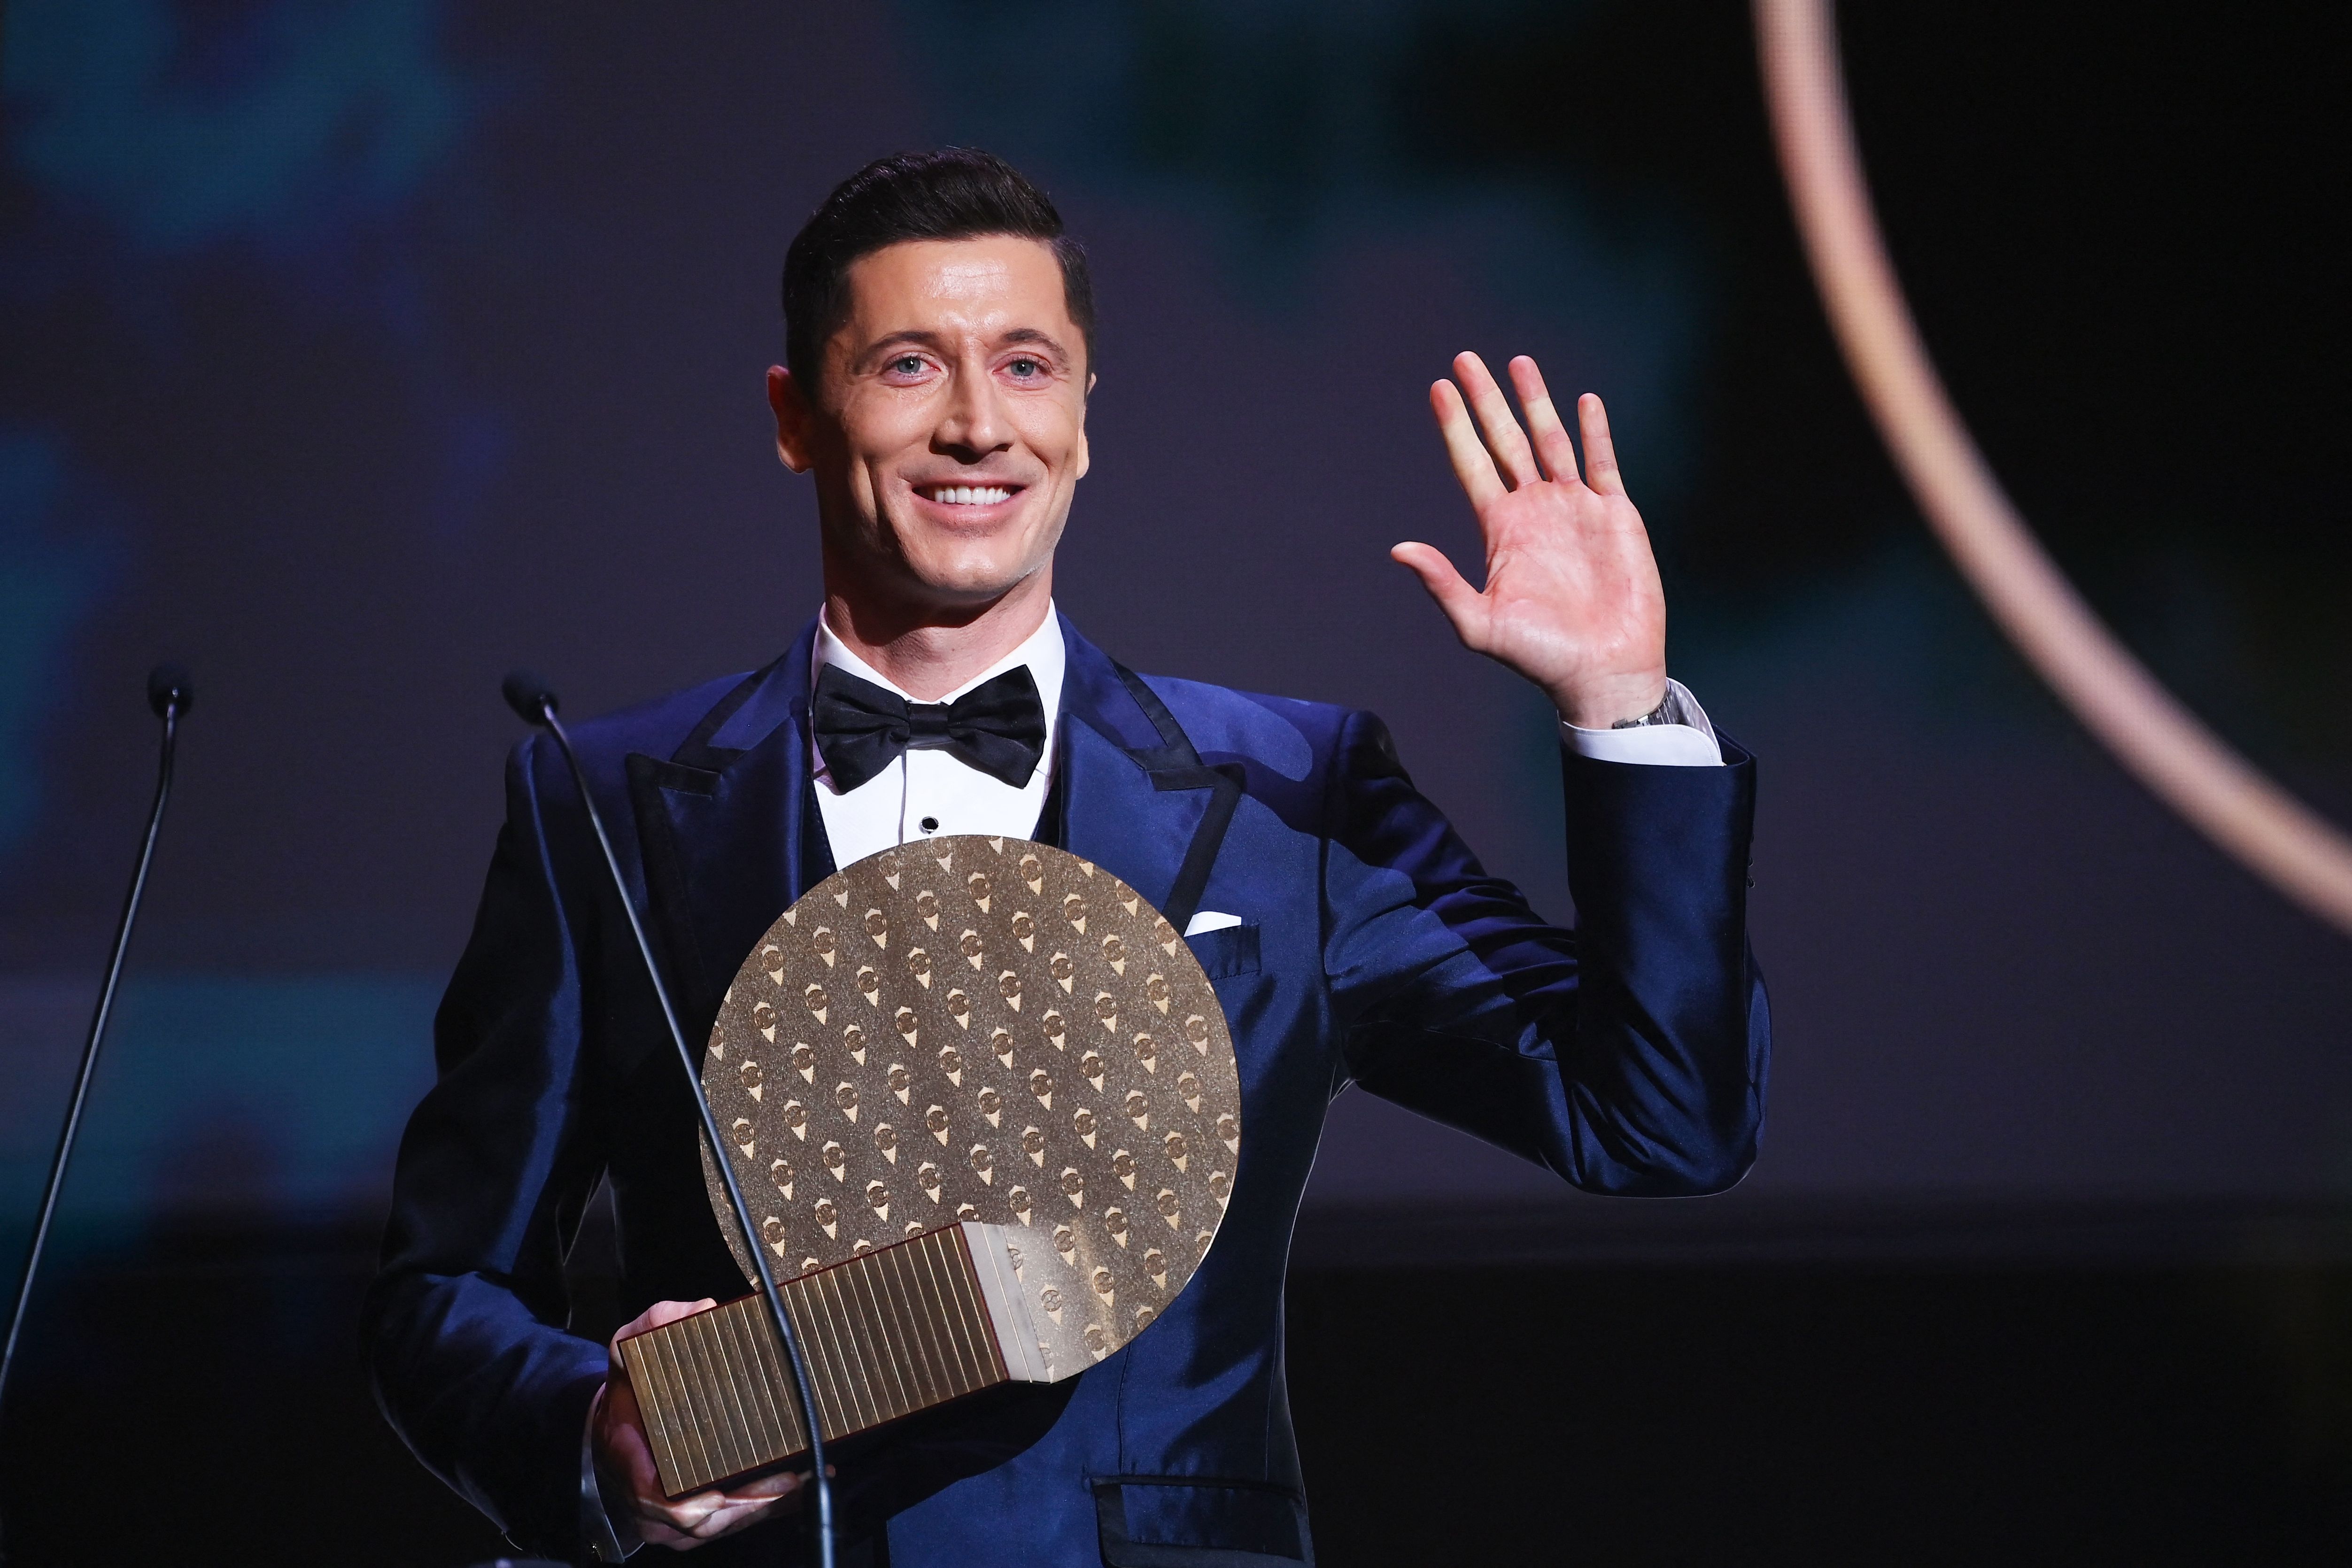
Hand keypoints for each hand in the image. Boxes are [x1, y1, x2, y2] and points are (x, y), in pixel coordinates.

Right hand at [595, 1299, 811, 1549]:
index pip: (659, 1499)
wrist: (613, 1423)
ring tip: (800, 1482)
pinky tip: (795, 1493)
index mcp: (632, 1462)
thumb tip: (702, 1310)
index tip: (724, 1493)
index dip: (695, 1503)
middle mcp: (650, 1501)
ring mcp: (668, 1518)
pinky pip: (728, 1525)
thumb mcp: (629, 1347)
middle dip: (746, 1504)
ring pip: (718, 1528)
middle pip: (701, 1521)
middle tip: (787, 1479)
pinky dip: (762, 1511)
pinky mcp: (690, 1522)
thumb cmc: (626, 1391)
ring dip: (760, 1509)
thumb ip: (657, 1324)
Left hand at [1393, 353, 1668, 728]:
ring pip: (1551, 440)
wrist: (1603, 671)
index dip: (1455, 427)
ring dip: (1535, 402)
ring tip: (1518, 363)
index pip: (1472, 464)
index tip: (1438, 390)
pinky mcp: (1614, 514)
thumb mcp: (1479, 622)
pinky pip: (1602, 462)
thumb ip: (1441, 582)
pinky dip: (1594, 431)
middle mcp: (1535, 511)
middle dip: (1487, 400)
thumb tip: (1398, 549)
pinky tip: (1583, 401)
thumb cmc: (1540, 655)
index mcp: (1501, 530)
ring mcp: (1575, 509)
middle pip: (1506, 441)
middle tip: (1466, 360)